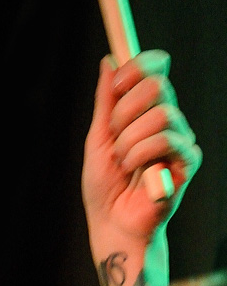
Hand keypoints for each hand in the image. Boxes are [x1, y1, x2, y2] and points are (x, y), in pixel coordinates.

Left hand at [82, 51, 201, 242]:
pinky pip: (169, 140)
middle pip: (159, 85)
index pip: (155, 70)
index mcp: (145, 111)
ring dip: (131, 138)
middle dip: (126, 108)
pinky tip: (133, 169)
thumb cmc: (104, 187)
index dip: (138, 66)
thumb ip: (105, 102)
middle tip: (114, 135)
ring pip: (163, 114)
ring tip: (122, 161)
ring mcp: (178, 140)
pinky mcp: (187, 162)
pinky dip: (143, 152)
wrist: (111, 224)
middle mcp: (166, 121)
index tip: (117, 83)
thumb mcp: (98, 138)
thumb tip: (109, 61)